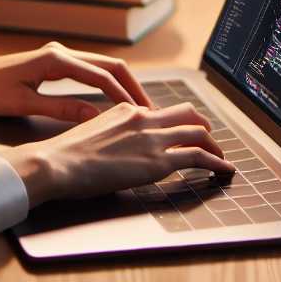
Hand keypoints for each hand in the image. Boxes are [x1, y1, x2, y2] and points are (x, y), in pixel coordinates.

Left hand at [0, 40, 154, 120]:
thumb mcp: (22, 104)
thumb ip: (60, 110)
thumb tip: (96, 117)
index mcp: (55, 60)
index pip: (101, 76)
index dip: (124, 96)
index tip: (141, 115)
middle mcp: (61, 52)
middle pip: (110, 64)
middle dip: (132, 87)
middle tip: (151, 111)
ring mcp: (59, 55)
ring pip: (103, 66)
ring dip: (122, 84)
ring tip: (139, 108)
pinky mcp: (55, 62)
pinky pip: (91, 70)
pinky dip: (108, 83)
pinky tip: (115, 100)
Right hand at [0, 101, 235, 206]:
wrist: (56, 163)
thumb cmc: (64, 156)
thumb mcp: (90, 133)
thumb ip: (110, 134)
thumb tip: (117, 146)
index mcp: (126, 111)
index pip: (161, 112)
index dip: (177, 123)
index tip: (183, 133)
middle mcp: (144, 118)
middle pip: (187, 114)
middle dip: (203, 127)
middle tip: (210, 140)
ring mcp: (153, 139)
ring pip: (198, 133)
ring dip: (214, 146)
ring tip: (221, 159)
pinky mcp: (158, 161)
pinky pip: (198, 156)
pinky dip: (216, 162)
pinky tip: (223, 170)